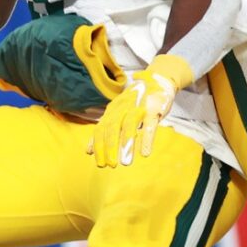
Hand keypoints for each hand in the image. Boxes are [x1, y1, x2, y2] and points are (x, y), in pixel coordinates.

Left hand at [89, 54, 191, 168]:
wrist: (157, 81)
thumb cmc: (135, 103)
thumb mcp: (117, 115)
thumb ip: (104, 131)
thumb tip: (88, 151)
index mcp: (112, 111)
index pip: (100, 128)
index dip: (99, 146)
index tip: (100, 164)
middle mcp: (122, 107)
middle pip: (112, 127)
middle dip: (109, 147)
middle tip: (110, 165)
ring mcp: (138, 107)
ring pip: (129, 125)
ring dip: (126, 143)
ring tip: (125, 162)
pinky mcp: (154, 109)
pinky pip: (150, 124)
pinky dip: (147, 139)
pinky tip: (145, 152)